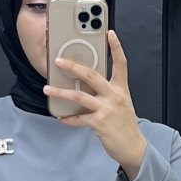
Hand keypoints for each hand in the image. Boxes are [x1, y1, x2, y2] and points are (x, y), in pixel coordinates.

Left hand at [43, 29, 147, 175]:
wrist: (133, 147)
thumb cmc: (124, 125)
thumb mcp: (121, 103)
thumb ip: (106, 92)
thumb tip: (85, 85)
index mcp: (121, 89)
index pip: (121, 63)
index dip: (116, 47)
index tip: (109, 32)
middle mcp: (114, 96)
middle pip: (91, 75)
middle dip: (73, 66)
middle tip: (58, 61)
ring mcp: (106, 109)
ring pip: (79, 96)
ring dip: (60, 93)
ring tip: (48, 89)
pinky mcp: (99, 123)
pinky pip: (79, 119)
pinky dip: (68, 119)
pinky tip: (60, 118)